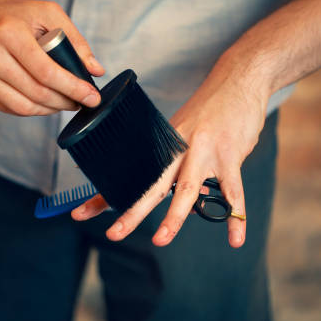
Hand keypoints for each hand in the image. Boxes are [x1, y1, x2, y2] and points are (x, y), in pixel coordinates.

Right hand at [0, 0, 104, 115]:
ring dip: (50, 110)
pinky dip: (31, 109)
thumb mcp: (44, 13)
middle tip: (80, 101)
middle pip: (36, 93)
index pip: (47, 72)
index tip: (92, 97)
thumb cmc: (9, 14)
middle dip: (65, 102)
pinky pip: (9, 108)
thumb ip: (74, 39)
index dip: (73, 88)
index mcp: (8, 32)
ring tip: (64, 103)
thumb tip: (96, 70)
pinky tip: (43, 102)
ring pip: (23, 107)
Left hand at [72, 49, 269, 247]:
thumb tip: (184, 194)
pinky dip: (235, 218)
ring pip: (187, 189)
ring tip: (161, 240)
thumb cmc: (211, 107)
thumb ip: (181, 162)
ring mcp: (205, 151)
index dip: (104, 195)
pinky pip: (233, 192)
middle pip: (153, 184)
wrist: (240, 79)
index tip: (80, 213)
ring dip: (174, 217)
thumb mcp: (185, 129)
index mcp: (165, 144)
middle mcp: (180, 147)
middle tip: (113, 233)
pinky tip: (234, 239)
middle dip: (131, 211)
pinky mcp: (230, 155)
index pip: (131, 173)